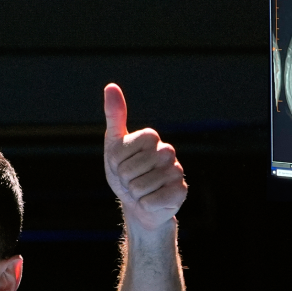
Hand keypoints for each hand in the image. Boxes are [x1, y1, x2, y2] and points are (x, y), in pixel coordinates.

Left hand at [102, 83, 185, 231]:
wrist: (137, 204)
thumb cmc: (125, 173)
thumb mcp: (114, 145)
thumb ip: (114, 116)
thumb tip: (111, 86)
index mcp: (151, 137)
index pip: (122, 150)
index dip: (116, 162)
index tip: (121, 165)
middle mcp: (167, 151)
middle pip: (130, 169)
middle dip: (124, 180)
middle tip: (131, 180)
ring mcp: (176, 171)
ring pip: (140, 187)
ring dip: (135, 194)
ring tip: (141, 191)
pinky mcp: (180, 192)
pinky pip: (151, 201)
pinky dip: (145, 205)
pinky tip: (151, 201)